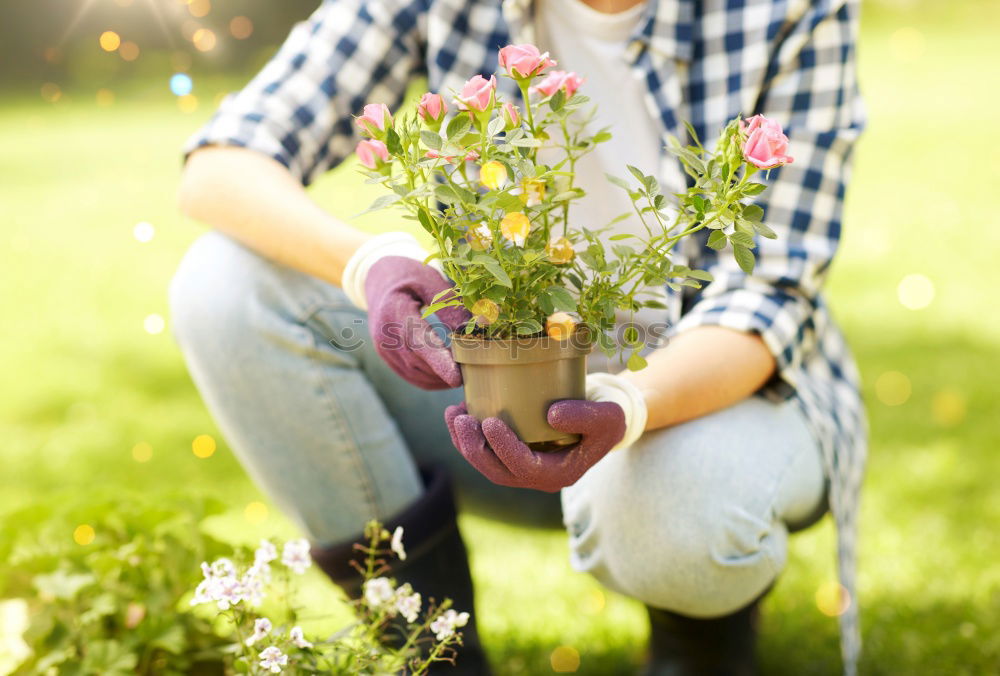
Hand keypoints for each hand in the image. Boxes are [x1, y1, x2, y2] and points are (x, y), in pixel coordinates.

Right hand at [365, 256, 469, 389]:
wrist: (380, 279)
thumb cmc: (410, 276)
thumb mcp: (430, 280)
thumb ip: (448, 304)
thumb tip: (473, 327)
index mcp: (395, 310)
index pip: (418, 341)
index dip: (438, 361)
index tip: (457, 378)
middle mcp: (385, 333)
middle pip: (418, 361)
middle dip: (445, 371)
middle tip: (474, 373)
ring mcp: (384, 347)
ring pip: (414, 373)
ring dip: (439, 378)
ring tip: (464, 374)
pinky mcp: (387, 356)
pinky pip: (410, 375)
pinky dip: (430, 380)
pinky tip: (447, 376)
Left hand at [444, 400, 625, 491]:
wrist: (603, 419)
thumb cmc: (608, 416)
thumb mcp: (609, 416)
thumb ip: (586, 417)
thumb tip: (552, 415)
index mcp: (558, 475)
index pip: (524, 468)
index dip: (503, 448)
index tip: (489, 421)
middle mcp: (537, 478)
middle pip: (497, 471)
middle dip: (473, 447)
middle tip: (460, 418)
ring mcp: (523, 468)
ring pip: (486, 464)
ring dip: (464, 442)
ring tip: (453, 414)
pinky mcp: (514, 455)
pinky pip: (486, 452)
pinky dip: (469, 436)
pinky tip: (459, 413)